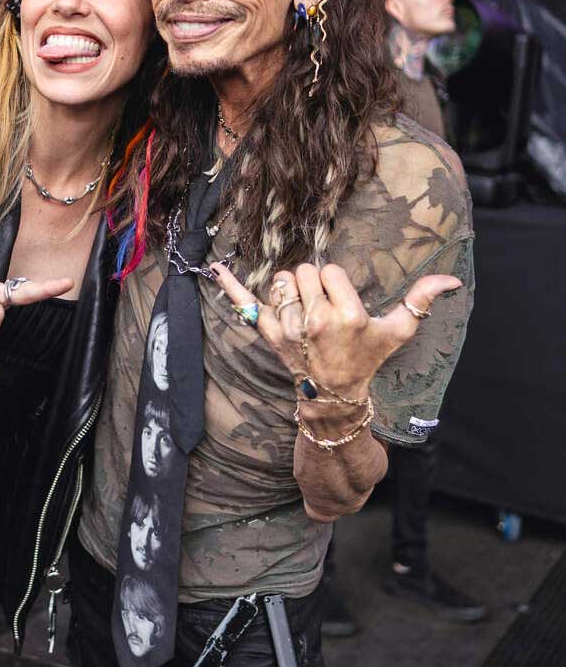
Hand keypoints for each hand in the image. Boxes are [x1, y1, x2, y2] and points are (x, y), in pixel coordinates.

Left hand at [211, 261, 461, 399]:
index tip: (339, 300)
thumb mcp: (398, 332)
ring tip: (303, 310)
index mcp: (348, 316)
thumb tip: (450, 278)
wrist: (334, 396)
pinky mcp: (268, 334)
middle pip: (303, 272)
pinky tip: (217, 270)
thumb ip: (421, 300)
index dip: (334, 282)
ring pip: (280, 282)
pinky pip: (246, 304)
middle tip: (322, 306)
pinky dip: (231, 288)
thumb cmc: (367, 359)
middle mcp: (316, 321)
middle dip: (312, 282)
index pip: (330, 271)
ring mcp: (289, 329)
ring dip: (289, 289)